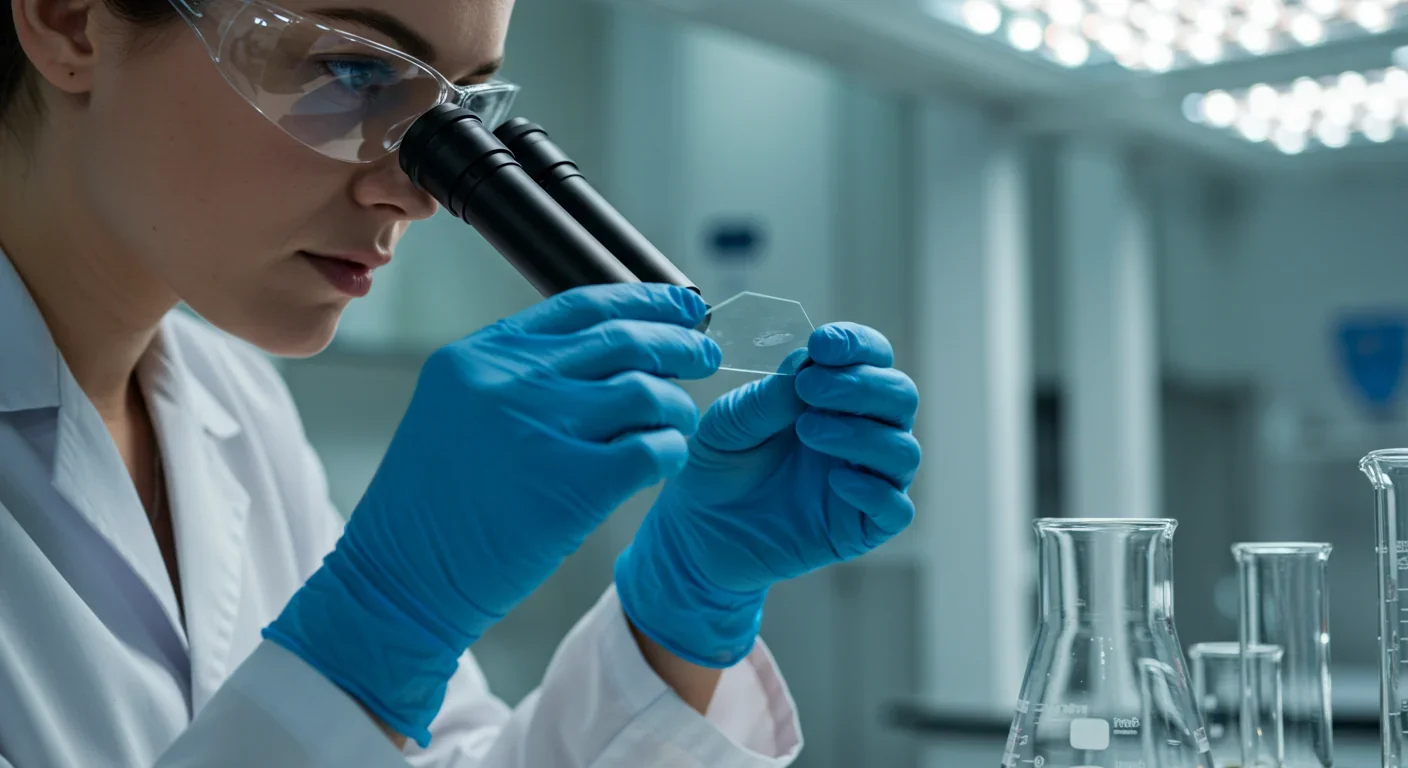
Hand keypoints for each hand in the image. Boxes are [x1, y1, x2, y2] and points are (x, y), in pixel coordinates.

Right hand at [263, 284, 720, 745]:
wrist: (401, 577)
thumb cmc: (433, 506)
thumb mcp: (457, 412)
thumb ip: (518, 377)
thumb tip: (604, 357)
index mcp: (481, 356)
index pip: (582, 305)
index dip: (643, 301)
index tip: (680, 306)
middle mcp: (511, 380)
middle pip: (622, 339)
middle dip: (677, 342)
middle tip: (703, 354)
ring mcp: (542, 428)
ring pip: (646, 390)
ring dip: (676, 403)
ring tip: (680, 420)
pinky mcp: (573, 482)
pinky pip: (651, 449)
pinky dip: (672, 450)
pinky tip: (668, 459)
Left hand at [614, 323, 920, 666]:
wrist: (698, 529)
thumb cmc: (719, 463)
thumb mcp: (731, 421)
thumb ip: (771, 396)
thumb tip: (810, 363)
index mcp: (836, 396)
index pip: (874, 358)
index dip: (859, 344)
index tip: (822, 345)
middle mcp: (862, 433)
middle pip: (901, 397)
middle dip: (863, 385)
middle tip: (809, 386)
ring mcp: (866, 481)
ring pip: (902, 450)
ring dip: (862, 433)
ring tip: (807, 430)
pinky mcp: (861, 528)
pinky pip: (895, 509)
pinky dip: (874, 491)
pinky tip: (835, 482)